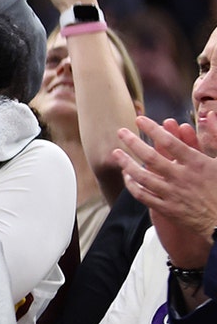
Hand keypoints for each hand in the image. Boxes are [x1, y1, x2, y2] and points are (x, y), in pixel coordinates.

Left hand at [112, 116, 216, 266]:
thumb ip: (215, 135)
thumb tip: (210, 115)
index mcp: (197, 163)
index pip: (170, 142)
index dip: (152, 129)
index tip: (140, 119)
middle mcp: (180, 177)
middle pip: (150, 157)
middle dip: (133, 142)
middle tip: (120, 132)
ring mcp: (172, 194)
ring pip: (142, 176)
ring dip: (126, 163)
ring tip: (116, 153)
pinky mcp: (167, 209)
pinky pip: (143, 195)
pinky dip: (132, 185)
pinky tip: (127, 177)